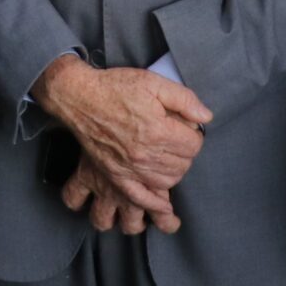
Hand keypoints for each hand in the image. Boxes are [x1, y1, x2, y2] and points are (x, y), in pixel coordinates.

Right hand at [34, 56, 208, 221]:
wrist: (79, 98)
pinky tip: (163, 202)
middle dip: (184, 152)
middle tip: (174, 138)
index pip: (194, 145)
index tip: (184, 126)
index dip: (193, 134)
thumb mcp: (153, 82)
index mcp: (159, 131)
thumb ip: (184, 99)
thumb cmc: (115, 88)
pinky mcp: (117, 176)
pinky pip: (141, 198)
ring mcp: (131, 169)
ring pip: (168, 182)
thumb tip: (206, 117)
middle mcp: (147, 155)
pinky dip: (155, 203)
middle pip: (183, 165)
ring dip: (174, 172)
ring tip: (167, 158)